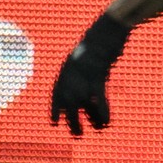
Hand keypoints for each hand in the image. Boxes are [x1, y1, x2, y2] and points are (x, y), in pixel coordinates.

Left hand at [50, 12, 129, 136]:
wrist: (108, 28)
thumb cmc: (100, 39)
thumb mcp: (87, 54)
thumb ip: (84, 67)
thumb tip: (86, 79)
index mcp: (66, 69)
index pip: (56, 94)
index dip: (54, 109)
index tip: (54, 123)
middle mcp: (71, 75)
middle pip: (67, 103)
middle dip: (71, 121)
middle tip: (77, 134)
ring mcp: (82, 75)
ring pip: (82, 105)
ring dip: (90, 119)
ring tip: (96, 130)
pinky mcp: (96, 76)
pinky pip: (98, 99)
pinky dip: (103, 112)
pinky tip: (108, 121)